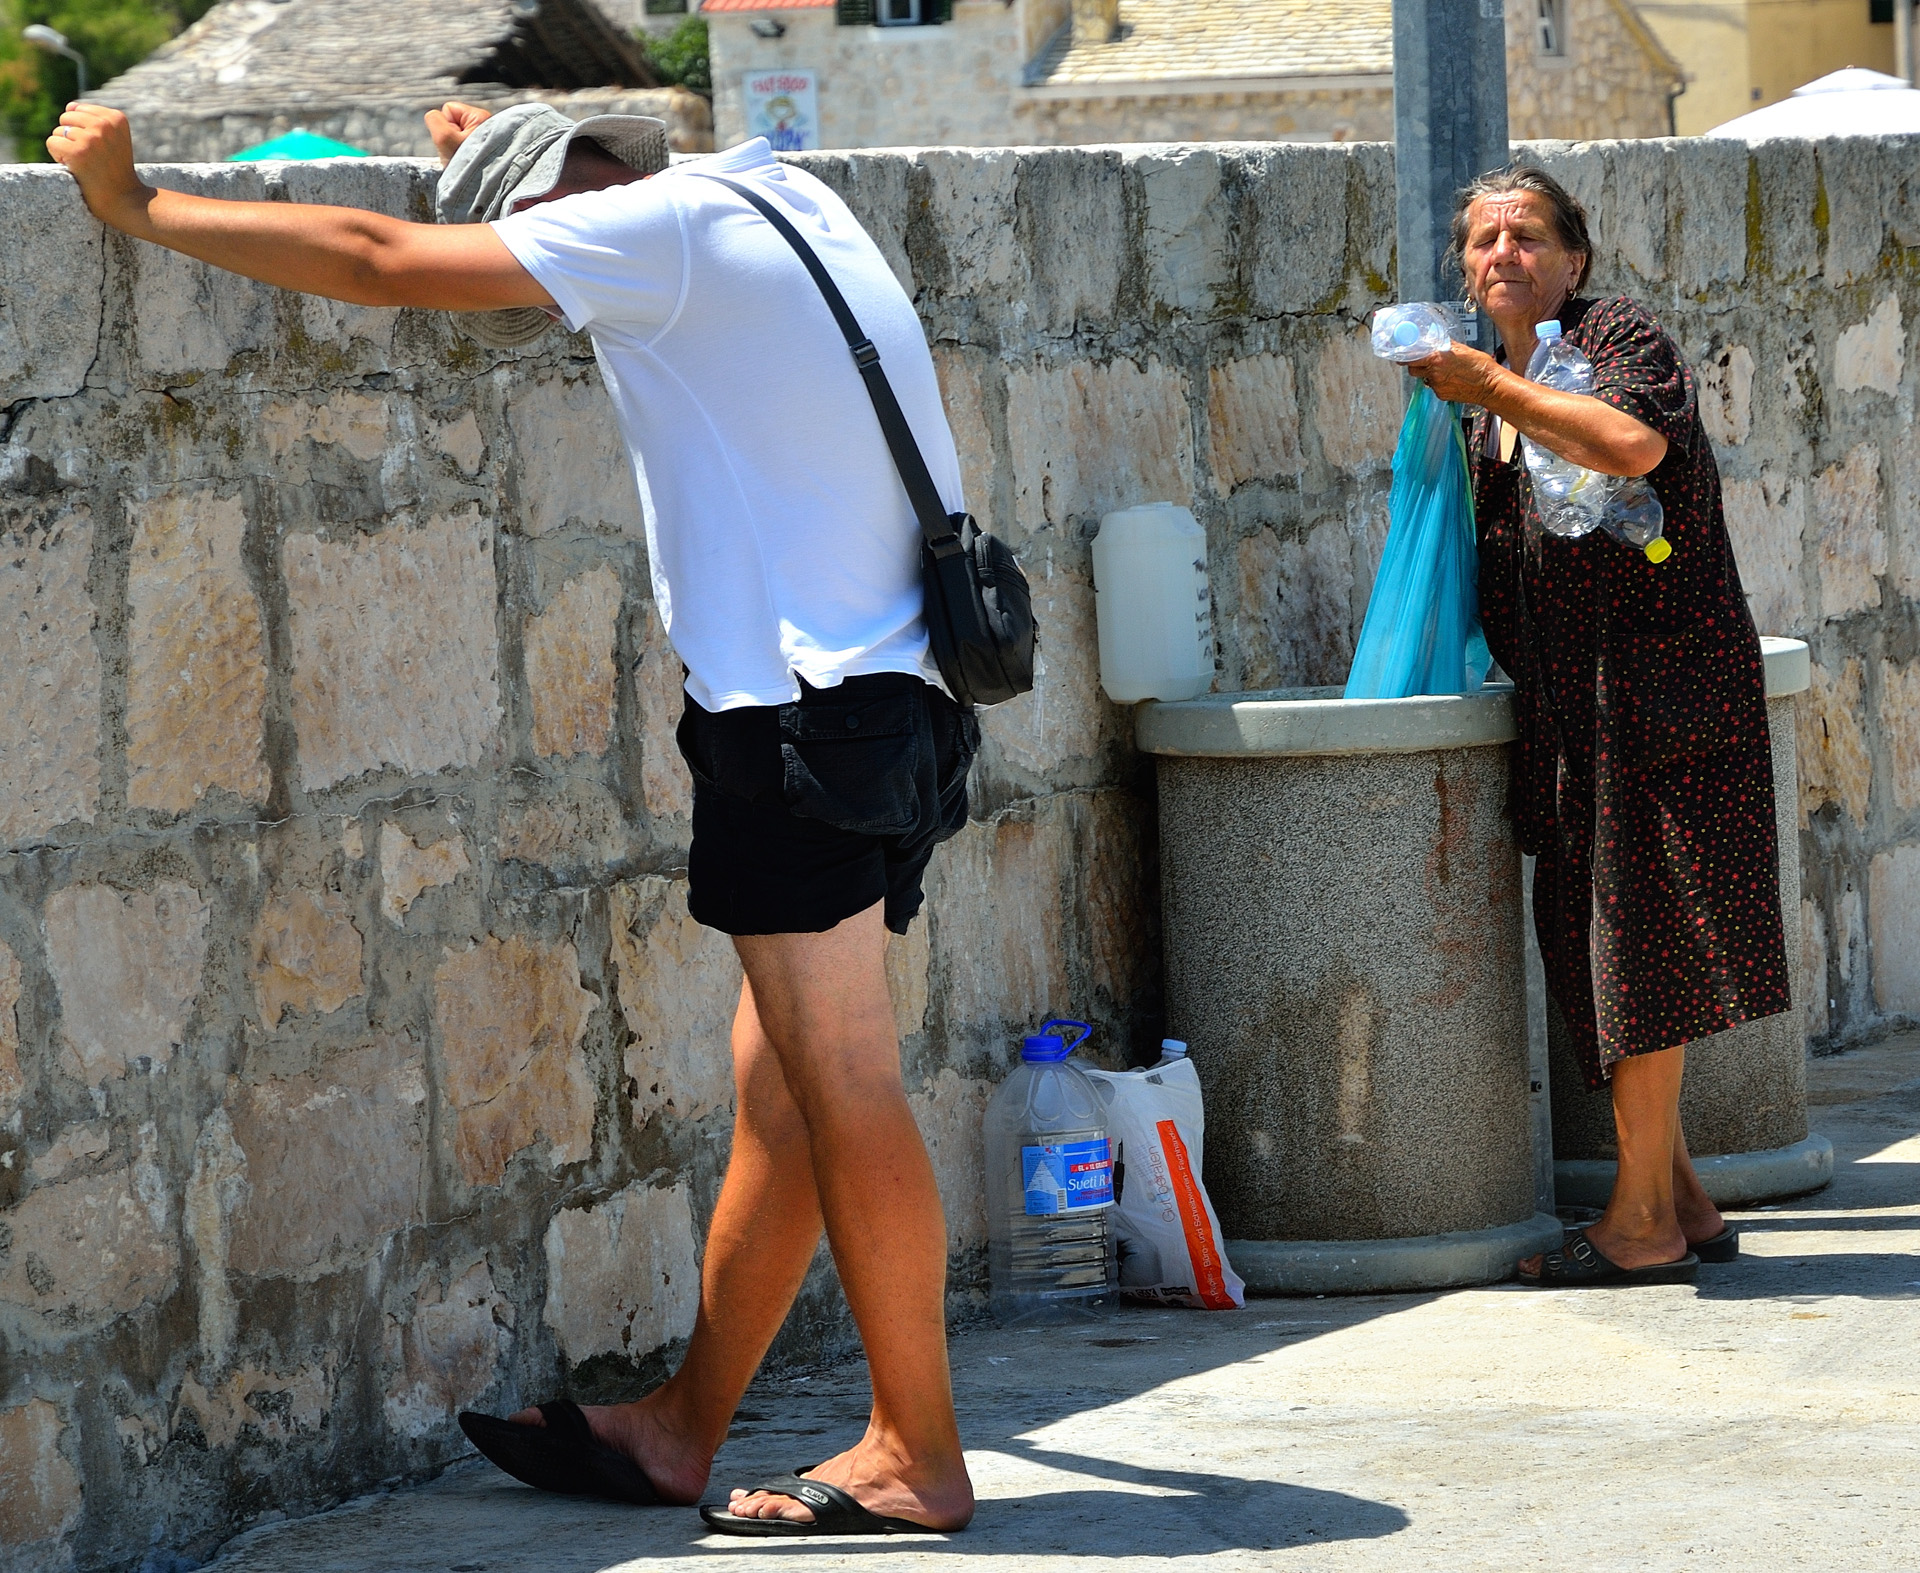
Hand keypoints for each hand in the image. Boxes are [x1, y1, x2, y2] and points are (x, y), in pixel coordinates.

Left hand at [46, 104, 150, 228]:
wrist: (126, 201)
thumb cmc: (116, 171)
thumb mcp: (114, 139)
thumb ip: (93, 118)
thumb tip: (70, 106)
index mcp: (117, 118)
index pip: (78, 109)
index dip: (83, 129)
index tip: (99, 148)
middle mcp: (105, 125)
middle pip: (66, 118)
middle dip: (71, 136)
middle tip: (90, 157)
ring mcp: (92, 138)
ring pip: (58, 132)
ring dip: (66, 149)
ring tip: (85, 164)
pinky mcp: (78, 152)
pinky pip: (52, 143)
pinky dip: (58, 156)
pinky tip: (75, 168)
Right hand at [425, 101, 491, 164]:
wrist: (483, 194)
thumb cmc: (466, 166)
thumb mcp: (444, 138)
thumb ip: (434, 119)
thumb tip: (435, 117)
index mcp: (481, 117)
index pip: (449, 109)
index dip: (445, 126)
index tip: (454, 142)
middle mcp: (488, 125)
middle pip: (453, 123)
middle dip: (451, 138)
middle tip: (459, 154)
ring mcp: (488, 140)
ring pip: (458, 137)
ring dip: (457, 149)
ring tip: (465, 162)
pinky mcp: (487, 153)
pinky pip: (466, 149)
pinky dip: (464, 157)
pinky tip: (469, 167)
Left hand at [1403, 341, 1503, 406]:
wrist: (1490, 385)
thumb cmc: (1480, 366)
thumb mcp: (1462, 349)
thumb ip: (1446, 346)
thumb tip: (1436, 341)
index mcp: (1437, 359)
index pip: (1411, 359)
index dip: (1405, 357)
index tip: (1402, 356)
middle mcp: (1434, 373)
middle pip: (1413, 371)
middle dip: (1416, 366)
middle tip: (1423, 362)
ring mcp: (1437, 386)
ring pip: (1425, 379)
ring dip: (1429, 374)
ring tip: (1444, 371)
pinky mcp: (1441, 395)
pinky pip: (1434, 388)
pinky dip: (1438, 384)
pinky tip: (1451, 380)